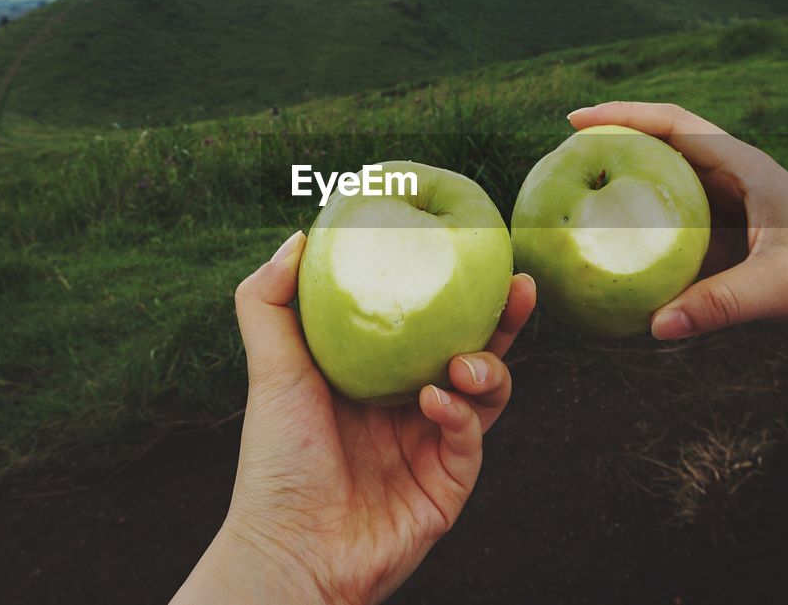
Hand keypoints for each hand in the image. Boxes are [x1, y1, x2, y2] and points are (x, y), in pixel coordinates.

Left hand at [173, 231, 535, 604]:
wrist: (291, 550)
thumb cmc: (276, 461)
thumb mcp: (270, 369)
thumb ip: (269, 300)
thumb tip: (298, 236)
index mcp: (374, 375)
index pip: (426, 321)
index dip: (454, 288)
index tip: (473, 248)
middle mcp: (409, 405)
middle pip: (473, 348)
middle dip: (503, 319)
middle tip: (518, 285)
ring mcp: (433, 445)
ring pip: (487, 392)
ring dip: (486, 369)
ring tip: (462, 365)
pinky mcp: (449, 483)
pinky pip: (471, 438)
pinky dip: (460, 416)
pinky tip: (436, 403)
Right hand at [568, 102, 787, 338]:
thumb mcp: (785, 286)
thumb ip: (722, 304)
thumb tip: (655, 326)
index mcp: (743, 166)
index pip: (671, 124)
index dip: (620, 116)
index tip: (572, 121)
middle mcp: (735, 180)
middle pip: (659, 149)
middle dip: (611, 148)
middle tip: (560, 162)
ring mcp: (735, 210)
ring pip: (666, 191)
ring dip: (625, 191)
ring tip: (576, 203)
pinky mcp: (737, 242)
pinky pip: (679, 231)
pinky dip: (646, 236)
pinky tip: (621, 260)